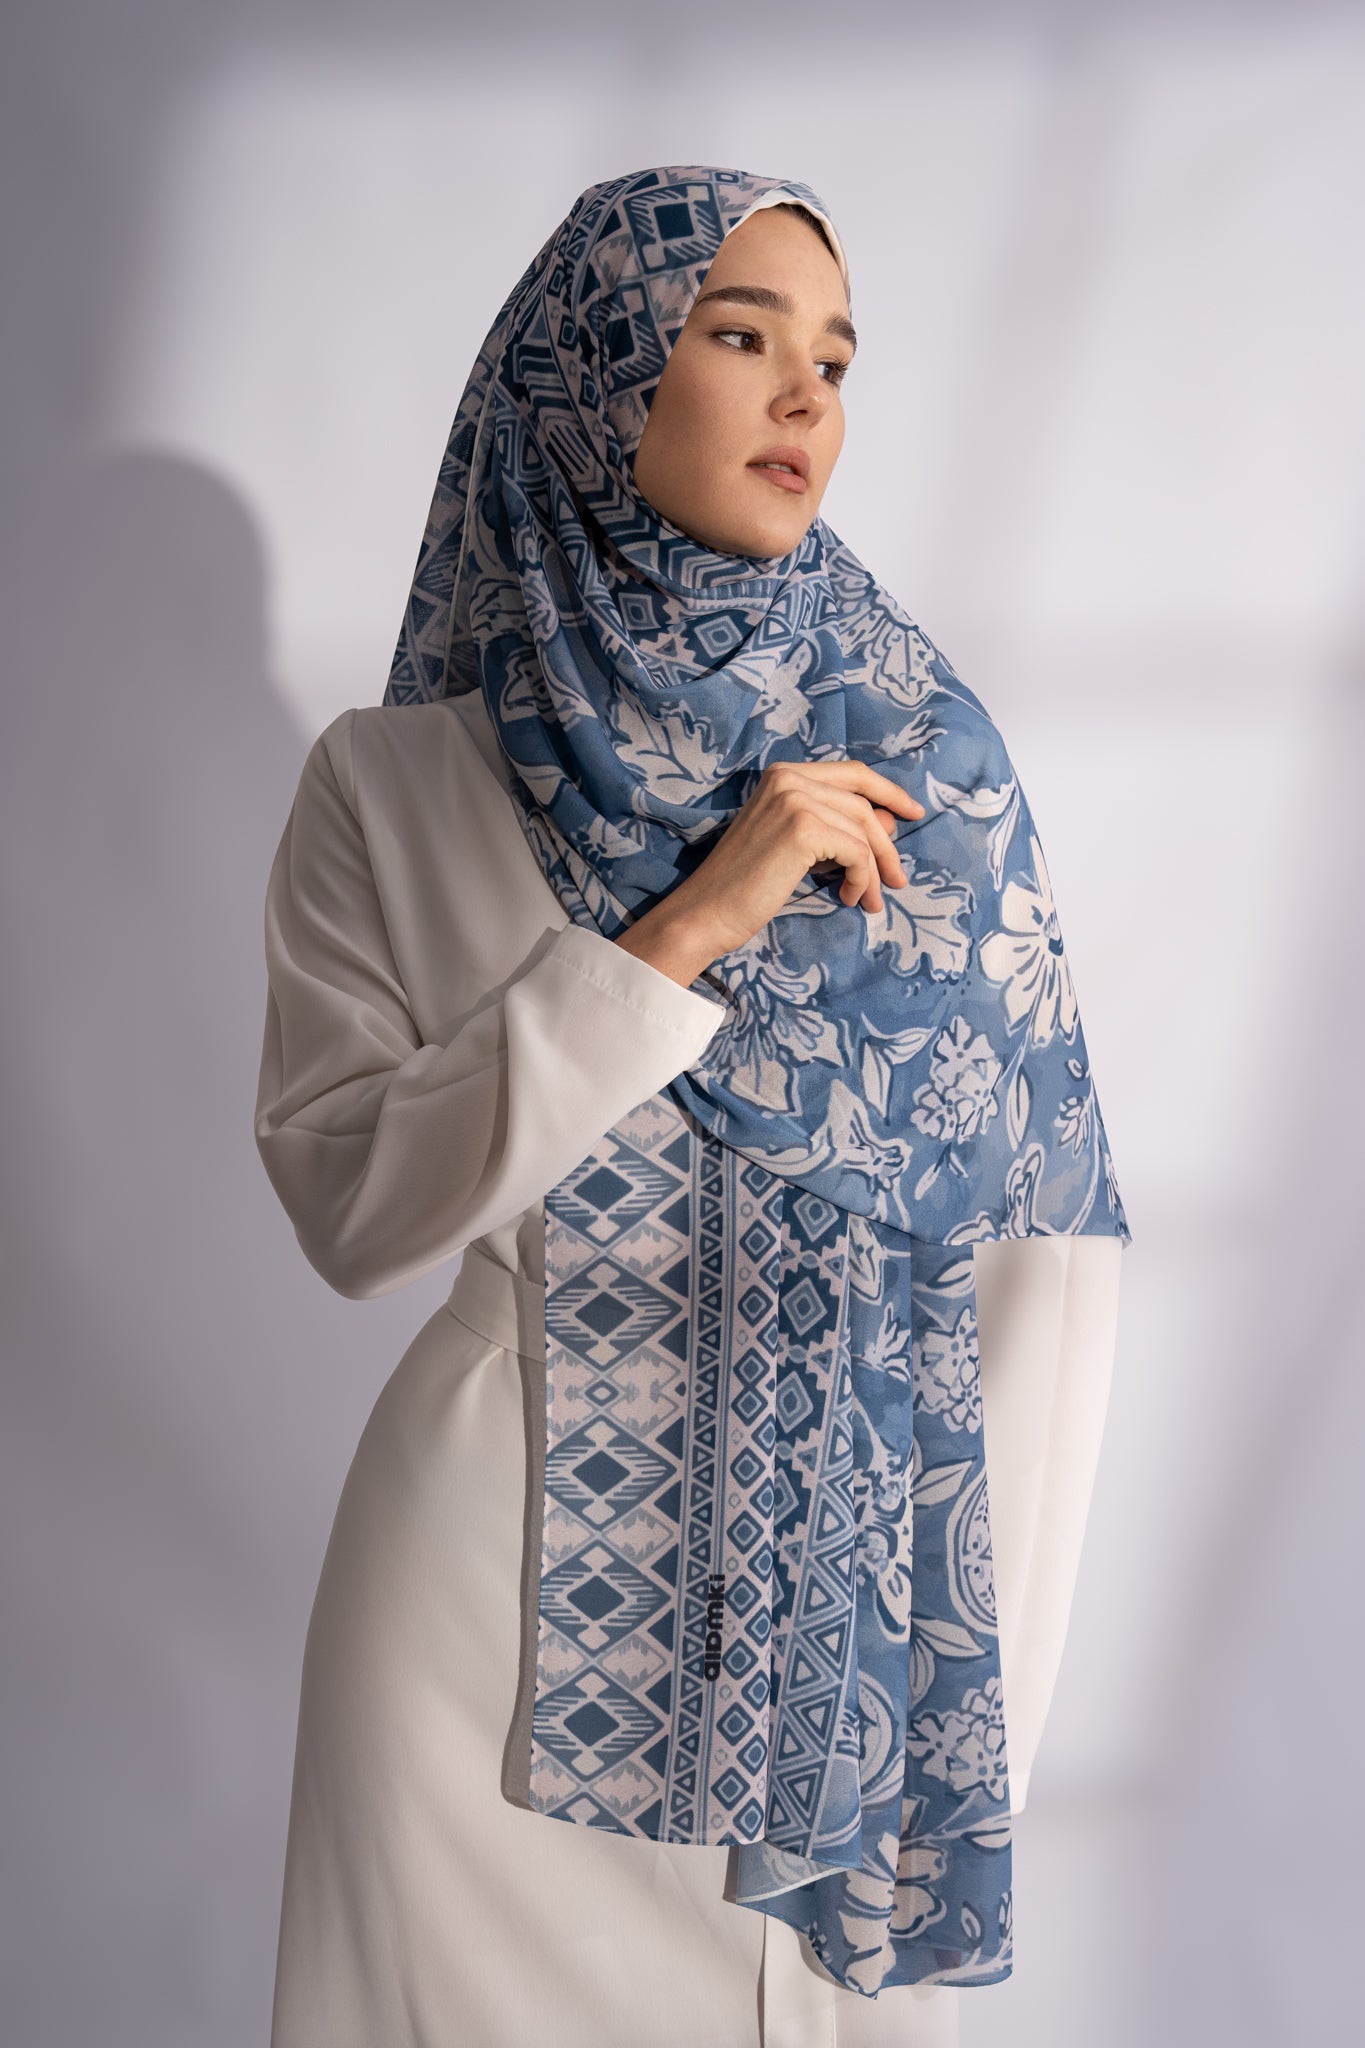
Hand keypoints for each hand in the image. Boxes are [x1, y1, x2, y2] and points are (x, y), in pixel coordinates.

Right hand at [614, 760, 925, 989]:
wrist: (708, 912)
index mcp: (784, 774)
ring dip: (873, 871)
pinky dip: (861, 878)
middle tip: (896, 881)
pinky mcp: (803, 828)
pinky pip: (857, 852)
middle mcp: (789, 778)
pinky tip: (848, 898)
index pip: (853, 774)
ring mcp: (794, 800)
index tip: (913, 814)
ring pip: (863, 831)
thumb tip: (891, 822)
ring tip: (867, 901)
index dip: (888, 793)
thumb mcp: (799, 847)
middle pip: (863, 804)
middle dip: (886, 845)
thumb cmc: (747, 885)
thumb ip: (837, 826)